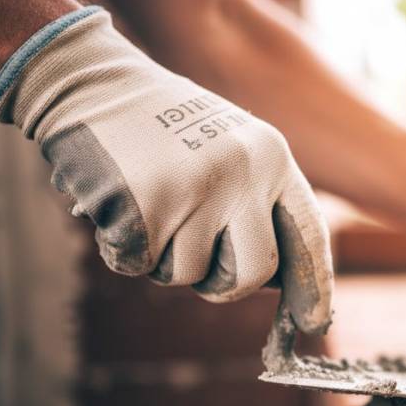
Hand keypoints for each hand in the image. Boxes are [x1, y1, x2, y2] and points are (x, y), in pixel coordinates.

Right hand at [0, 7, 332, 332]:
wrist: (91, 83)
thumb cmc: (164, 131)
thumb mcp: (230, 150)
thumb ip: (257, 205)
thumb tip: (278, 281)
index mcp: (272, 157)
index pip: (308, 234)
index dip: (314, 284)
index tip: (314, 322)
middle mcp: (243, 173)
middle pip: (251, 276)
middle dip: (223, 286)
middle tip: (200, 264)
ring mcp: (196, 190)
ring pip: (188, 276)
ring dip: (163, 258)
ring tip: (150, 203)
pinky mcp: (145, 207)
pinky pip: (138, 266)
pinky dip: (123, 248)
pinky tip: (119, 202)